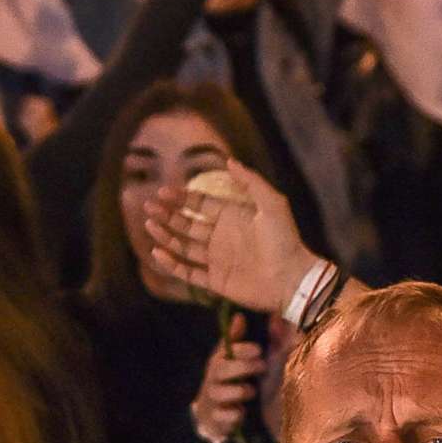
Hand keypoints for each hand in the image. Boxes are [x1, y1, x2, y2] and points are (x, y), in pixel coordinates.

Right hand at [141, 160, 313, 314]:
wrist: (293, 278)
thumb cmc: (286, 241)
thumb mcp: (272, 204)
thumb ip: (251, 182)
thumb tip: (229, 160)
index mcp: (231, 217)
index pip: (199, 204)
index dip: (180, 198)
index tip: (162, 192)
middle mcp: (220, 237)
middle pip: (186, 224)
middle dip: (167, 215)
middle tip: (148, 206)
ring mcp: (217, 260)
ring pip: (183, 247)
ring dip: (165, 236)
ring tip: (149, 225)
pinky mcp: (216, 281)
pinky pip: (188, 272)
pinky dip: (172, 264)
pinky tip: (158, 253)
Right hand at [192, 312, 264, 442]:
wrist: (211, 415)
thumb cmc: (230, 382)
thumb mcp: (237, 361)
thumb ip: (242, 341)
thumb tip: (241, 315)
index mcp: (220, 360)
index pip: (226, 350)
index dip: (242, 349)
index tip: (258, 349)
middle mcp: (213, 378)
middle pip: (221, 369)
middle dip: (243, 366)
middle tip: (262, 366)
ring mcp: (212, 398)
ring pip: (221, 392)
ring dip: (240, 391)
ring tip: (251, 391)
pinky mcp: (214, 418)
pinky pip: (223, 415)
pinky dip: (235, 414)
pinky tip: (242, 412)